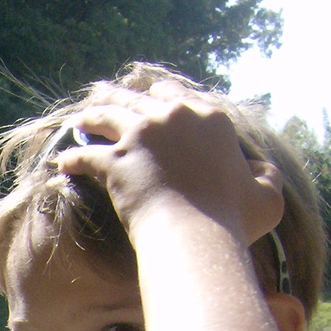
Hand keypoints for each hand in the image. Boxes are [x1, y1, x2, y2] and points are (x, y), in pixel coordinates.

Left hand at [61, 80, 284, 250]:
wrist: (194, 234)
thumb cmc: (232, 221)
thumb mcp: (267, 197)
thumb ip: (266, 177)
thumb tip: (260, 171)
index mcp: (211, 118)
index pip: (178, 96)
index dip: (159, 98)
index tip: (148, 103)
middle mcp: (174, 117)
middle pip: (137, 98)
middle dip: (119, 98)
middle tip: (104, 102)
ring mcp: (141, 136)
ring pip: (107, 115)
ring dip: (91, 116)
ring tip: (81, 121)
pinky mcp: (114, 160)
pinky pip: (84, 154)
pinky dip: (72, 158)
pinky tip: (63, 163)